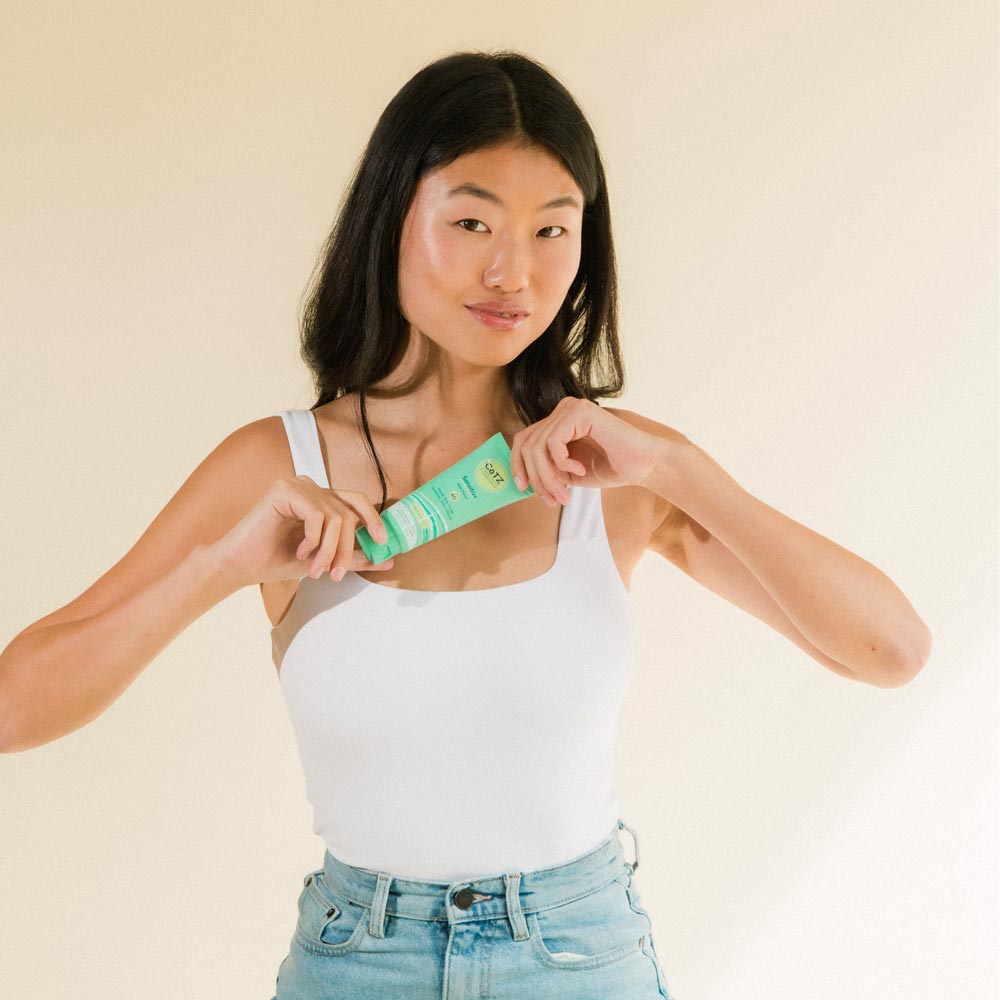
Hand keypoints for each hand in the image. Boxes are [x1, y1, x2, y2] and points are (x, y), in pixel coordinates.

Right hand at [210, 476, 395, 587]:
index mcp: (320, 498)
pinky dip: (313, 539)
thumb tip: (389, 559)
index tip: (382, 543)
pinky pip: (317, 515)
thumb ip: (354, 556)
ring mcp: (297, 485)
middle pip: (348, 513)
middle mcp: (311, 486)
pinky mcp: (284, 489)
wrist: (242, 565)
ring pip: (334, 517)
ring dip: (329, 549)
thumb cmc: (279, 560)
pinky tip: (301, 551)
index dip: (373, 519)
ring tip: (315, 569)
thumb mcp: (325, 559)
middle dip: (346, 548)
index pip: (356, 501)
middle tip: (336, 574)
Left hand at [508, 398, 671, 504]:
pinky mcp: (580, 411)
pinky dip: (562, 463)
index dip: (518, 465)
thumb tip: (520, 479)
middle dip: (536, 477)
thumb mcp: (569, 473)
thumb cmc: (610, 468)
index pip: (523, 440)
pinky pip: (553, 442)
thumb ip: (547, 470)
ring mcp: (571, 407)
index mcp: (558, 421)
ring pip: (537, 446)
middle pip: (527, 444)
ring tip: (565, 492)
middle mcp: (562, 410)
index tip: (522, 489)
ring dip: (549, 476)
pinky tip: (580, 470)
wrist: (644, 465)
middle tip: (551, 499)